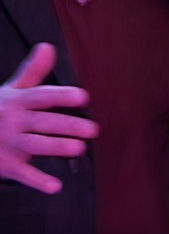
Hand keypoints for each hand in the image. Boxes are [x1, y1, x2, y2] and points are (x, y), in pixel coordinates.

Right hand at [0, 44, 97, 193]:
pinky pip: (23, 174)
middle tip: (93, 129)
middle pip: (43, 122)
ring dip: (56, 147)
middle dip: (68, 125)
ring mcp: (7, 144)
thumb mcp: (10, 90)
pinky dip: (38, 181)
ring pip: (35, 145)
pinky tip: (56, 186)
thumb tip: (48, 46)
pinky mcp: (6, 165)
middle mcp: (12, 121)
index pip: (41, 96)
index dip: (61, 96)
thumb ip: (32, 72)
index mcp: (16, 101)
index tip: (83, 97)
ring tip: (80, 149)